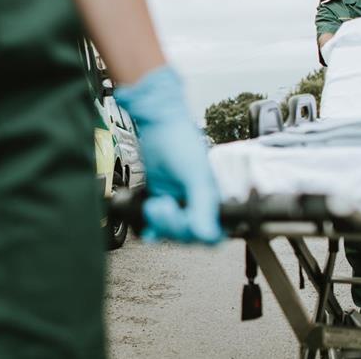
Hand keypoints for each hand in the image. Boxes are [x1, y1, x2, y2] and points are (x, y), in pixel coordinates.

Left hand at [114, 66, 220, 243]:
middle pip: (189, 236)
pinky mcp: (162, 198)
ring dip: (160, 223)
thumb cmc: (181, 142)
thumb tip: (206, 235)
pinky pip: (158, 224)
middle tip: (162, 205)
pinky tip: (147, 231)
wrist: (158, 124)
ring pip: (173, 232)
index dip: (197, 233)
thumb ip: (202, 205)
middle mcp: (198, 204)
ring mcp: (179, 202)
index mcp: (213, 199)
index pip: (212, 234)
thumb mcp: (195, 175)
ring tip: (153, 205)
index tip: (185, 220)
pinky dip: (152, 229)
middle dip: (172, 224)